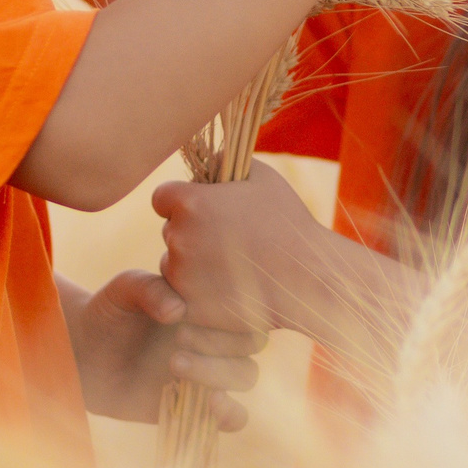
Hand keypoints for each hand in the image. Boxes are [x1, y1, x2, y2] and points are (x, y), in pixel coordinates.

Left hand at [65, 268, 264, 428]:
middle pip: (250, 345)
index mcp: (211, 307)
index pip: (245, 310)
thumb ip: (150, 290)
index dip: (226, 315)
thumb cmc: (112, 311)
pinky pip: (234, 417)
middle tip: (179, 339)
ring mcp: (210, 374)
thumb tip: (177, 310)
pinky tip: (211, 403)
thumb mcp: (126, 289)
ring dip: (219, 373)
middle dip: (220, 344)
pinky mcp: (198, 407)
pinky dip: (232, 414)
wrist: (86, 352)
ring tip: (175, 364)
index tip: (189, 315)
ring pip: (245, 376)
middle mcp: (217, 340)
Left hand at [153, 162, 333, 336]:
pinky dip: (193, 292)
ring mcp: (180, 275)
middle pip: (169, 231)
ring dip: (190, 263)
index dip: (178, 202)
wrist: (306, 280)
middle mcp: (177, 237)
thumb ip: (225, 162)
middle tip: (225, 238)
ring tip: (231, 265)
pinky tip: (222, 286)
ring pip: (173, 264)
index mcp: (190, 202)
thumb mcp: (261, 176)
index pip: (161, 198)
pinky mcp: (186, 306)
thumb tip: (208, 161)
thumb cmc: (287, 223)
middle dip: (190, 232)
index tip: (197, 209)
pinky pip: (177, 295)